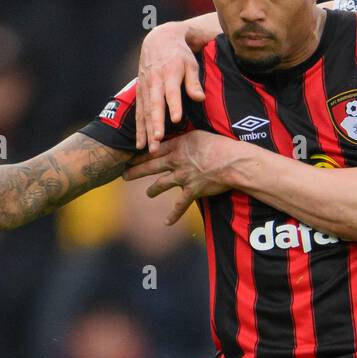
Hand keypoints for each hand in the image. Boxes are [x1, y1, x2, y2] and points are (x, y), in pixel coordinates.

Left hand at [123, 131, 245, 225]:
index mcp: (178, 146)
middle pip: (151, 166)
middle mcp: (176, 161)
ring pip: (161, 184)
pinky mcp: (192, 190)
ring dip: (152, 190)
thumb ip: (186, 139)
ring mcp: (183, 177)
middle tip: (124, 175)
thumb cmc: (220, 145)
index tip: (130, 155)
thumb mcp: (199, 135)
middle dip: (135, 171)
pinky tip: (166, 222)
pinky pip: (179, 205)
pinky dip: (173, 215)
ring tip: (147, 194)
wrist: (232, 162)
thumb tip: (179, 140)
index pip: (154, 149)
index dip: (140, 154)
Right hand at [135, 23, 205, 152]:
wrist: (159, 39)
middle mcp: (155, 81)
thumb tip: (200, 98)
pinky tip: (140, 144)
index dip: (174, 105)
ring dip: (145, 131)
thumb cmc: (179, 54)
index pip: (171, 92)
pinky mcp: (139, 91)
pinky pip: (138, 112)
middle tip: (157, 141)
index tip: (176, 120)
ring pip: (144, 112)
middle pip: (154, 105)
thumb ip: (193, 82)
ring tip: (148, 148)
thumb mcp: (191, 63)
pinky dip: (139, 128)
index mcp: (169, 73)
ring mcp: (145, 87)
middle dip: (155, 124)